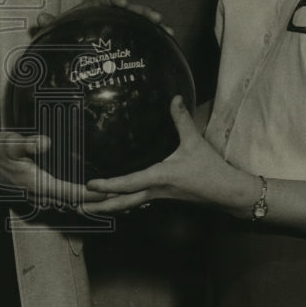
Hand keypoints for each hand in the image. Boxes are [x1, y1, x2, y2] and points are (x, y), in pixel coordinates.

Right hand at [0, 131, 107, 207]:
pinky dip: (81, 199)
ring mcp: (40, 196)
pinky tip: (93, 195)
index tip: (113, 192)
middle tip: (124, 197)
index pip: (72, 193)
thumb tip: (46, 143)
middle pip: (77, 202)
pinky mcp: (40, 193)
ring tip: (115, 198)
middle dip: (99, 201)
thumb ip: (29, 144)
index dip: (93, 194)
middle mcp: (41, 194)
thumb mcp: (10, 144)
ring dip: (92, 202)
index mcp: (38, 184)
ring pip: (72, 203)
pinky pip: (65, 200)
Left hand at [36, 0, 172, 35]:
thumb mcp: (59, 26)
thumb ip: (51, 22)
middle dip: (141, 11)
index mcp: (95, 6)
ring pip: (137, 18)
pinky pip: (141, 30)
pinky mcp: (125, 31)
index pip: (106, 0)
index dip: (115, 0)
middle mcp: (110, 12)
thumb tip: (39, 18)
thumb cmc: (68, 28)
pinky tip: (168, 38)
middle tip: (155, 17)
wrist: (75, 37)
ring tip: (165, 27)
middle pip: (128, 8)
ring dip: (151, 21)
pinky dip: (154, 33)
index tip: (122, 3)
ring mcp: (119, 21)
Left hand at [81, 96, 233, 214]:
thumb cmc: (210, 169)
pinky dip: (121, 202)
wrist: (228, 193)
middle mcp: (155, 190)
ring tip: (87, 207)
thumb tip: (175, 98)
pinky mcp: (162, 196)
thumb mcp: (195, 142)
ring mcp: (158, 196)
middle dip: (100, 206)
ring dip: (108, 207)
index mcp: (159, 178)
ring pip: (128, 204)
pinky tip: (113, 200)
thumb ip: (182, 120)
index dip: (109, 185)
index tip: (90, 185)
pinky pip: (136, 201)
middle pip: (122, 203)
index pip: (129, 183)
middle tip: (77, 207)